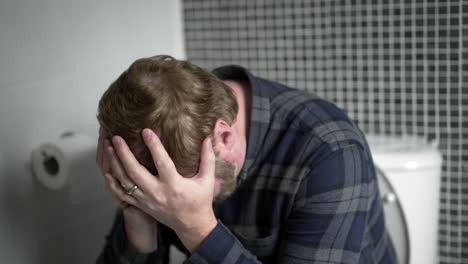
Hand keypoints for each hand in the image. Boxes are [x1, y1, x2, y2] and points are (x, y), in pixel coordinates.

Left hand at [107, 128, 216, 252]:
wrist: (192, 225)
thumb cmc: (200, 201)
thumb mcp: (207, 181)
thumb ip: (207, 159)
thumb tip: (207, 139)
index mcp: (174, 185)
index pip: (162, 162)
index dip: (154, 146)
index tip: (146, 131)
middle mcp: (157, 193)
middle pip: (135, 172)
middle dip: (123, 154)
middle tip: (116, 137)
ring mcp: (147, 201)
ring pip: (125, 182)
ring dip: (115, 164)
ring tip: (108, 147)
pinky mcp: (141, 206)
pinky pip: (122, 195)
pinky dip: (112, 184)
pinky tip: (106, 172)